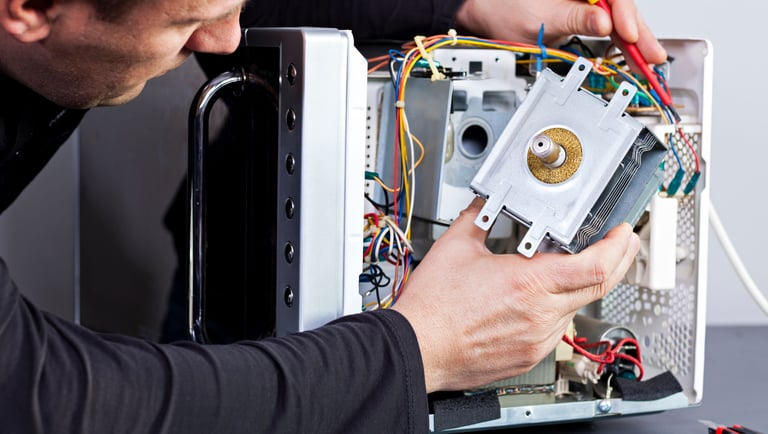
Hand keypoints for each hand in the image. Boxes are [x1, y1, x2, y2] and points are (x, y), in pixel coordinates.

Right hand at [393, 197, 639, 392]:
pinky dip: (555, 309)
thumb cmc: (432, 307)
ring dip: (579, 286)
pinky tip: (536, 298)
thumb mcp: (455, 246)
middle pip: (598, 287)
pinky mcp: (528, 356)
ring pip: (575, 308)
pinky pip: (555, 330)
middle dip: (615, 261)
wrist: (417, 347)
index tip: (623, 233)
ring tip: (567, 267)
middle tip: (618, 243)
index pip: (595, 267)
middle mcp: (540, 315)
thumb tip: (487, 203)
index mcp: (528, 283)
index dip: (618, 247)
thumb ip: (479, 216)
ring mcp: (537, 340)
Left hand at [455, 0, 666, 64]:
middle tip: (653, 57)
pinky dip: (618, 41)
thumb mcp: (541, 19)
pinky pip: (607, 24)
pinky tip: (629, 53)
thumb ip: (575, 19)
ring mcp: (584, 1)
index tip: (628, 34)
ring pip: (617, 17)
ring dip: (632, 40)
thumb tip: (605, 22)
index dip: (626, 15)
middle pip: (621, 7)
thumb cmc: (503, 9)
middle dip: (638, 32)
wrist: (483, 14)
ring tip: (648, 60)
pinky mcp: (581, 13)